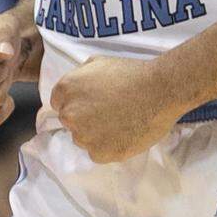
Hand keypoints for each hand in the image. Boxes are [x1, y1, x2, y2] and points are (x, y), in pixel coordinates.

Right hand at [0, 12, 38, 125]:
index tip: (1, 48)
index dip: (3, 54)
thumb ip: (5, 33)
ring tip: (1, 74)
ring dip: (5, 87)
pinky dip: (5, 108)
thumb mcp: (6, 24)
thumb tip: (4, 53)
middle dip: (4, 71)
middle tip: (4, 63)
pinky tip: (4, 95)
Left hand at [50, 56, 178, 162]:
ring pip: (82, 138)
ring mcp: (84, 136)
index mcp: (66, 89)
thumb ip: (80, 77)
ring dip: (94, 133)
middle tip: (106, 112)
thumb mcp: (98, 62)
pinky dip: (107, 146)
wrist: (158, 91)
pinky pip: (97, 153)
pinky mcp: (100, 153)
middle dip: (83, 117)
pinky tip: (122, 134)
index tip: (90, 102)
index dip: (75, 101)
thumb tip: (76, 88)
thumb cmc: (130, 73)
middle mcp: (69, 114)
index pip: (58, 102)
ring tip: (117, 122)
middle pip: (69, 121)